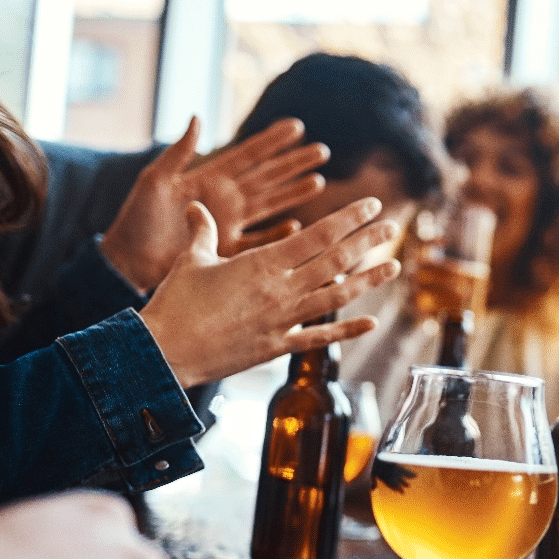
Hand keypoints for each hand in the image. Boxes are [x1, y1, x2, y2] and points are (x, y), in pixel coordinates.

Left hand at [101, 117, 327, 292]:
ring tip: (320, 182)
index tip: (297, 126)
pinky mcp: (227, 250)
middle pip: (267, 177)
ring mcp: (228, 225)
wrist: (128, 261)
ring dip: (294, 194)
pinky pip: (260, 242)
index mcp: (208, 179)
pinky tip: (297, 226)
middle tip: (321, 151)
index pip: (247, 155)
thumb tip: (197, 117)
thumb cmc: (136, 220)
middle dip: (294, 164)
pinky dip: (278, 235)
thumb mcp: (154, 181)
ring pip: (270, 205)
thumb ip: (178, 153)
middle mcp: (224, 200)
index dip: (271, 140)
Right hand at [139, 198, 401, 387]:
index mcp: (263, 263)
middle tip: (392, 226)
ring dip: (367, 281)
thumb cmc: (174, 304)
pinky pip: (319, 337)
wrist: (165, 352)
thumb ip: (202, 232)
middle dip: (367, 242)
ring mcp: (282, 320)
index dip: (348, 219)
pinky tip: (370, 323)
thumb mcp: (191, 260)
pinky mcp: (278, 347)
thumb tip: (197, 206)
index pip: (318, 235)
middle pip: (335, 260)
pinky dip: (347, 330)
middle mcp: (280, 290)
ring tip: (393, 266)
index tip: (372, 206)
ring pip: (336, 296)